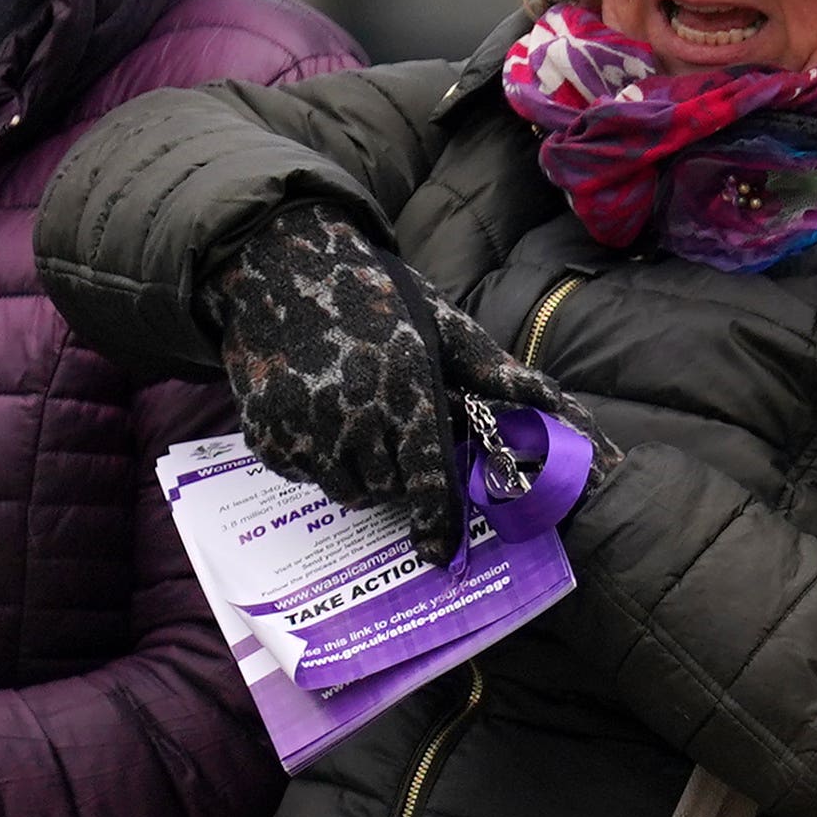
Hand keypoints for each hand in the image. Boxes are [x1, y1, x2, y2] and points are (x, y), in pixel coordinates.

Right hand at [204, 199, 540, 564]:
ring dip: (362, 475)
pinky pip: (300, 474)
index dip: (434, 519)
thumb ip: (492, 371)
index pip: (424, 472)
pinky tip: (323, 420)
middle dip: (403, 480)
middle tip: (403, 446)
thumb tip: (553, 399)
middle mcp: (350, 411)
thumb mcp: (441, 323)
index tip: (438, 552)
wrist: (279, 264)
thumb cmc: (376, 295)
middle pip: (387, 488)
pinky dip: (316, 461)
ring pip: (344, 488)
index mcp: (404, 386)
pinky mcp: (262, 431)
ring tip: (367, 433)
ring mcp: (299, 424)